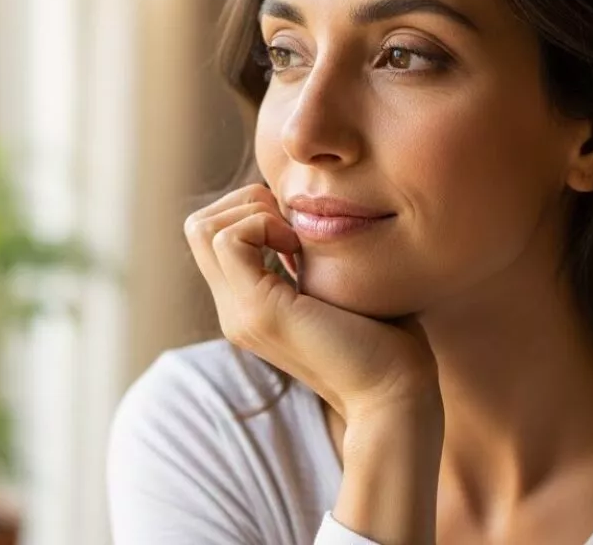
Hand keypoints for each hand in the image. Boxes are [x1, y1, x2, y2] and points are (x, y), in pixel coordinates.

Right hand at [184, 183, 440, 422]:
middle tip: (291, 224)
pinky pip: (229, 240)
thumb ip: (305, 257)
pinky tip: (298, 248)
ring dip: (253, 212)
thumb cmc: (383, 334)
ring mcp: (240, 313)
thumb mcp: (331, 284)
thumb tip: (300, 215)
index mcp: (249, 304)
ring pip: (203, 227)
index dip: (251, 211)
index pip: (212, 235)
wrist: (393, 389)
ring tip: (293, 237)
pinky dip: (263, 225)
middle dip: (246, 203)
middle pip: (199, 226)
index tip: (296, 227)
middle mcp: (234, 310)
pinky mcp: (257, 311)